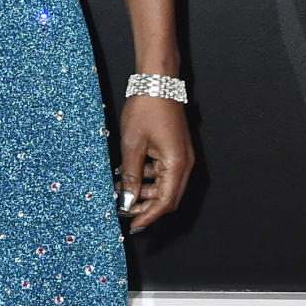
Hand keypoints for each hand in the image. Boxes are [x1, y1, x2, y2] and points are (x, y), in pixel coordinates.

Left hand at [116, 95, 193, 234]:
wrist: (157, 81)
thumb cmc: (147, 107)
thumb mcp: (132, 143)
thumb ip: (131, 175)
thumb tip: (128, 200)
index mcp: (176, 164)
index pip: (165, 202)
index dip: (148, 216)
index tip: (133, 225)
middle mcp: (184, 163)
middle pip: (168, 197)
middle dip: (146, 206)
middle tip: (123, 208)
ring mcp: (181, 156)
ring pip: (164, 185)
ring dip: (145, 190)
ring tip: (121, 189)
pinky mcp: (175, 149)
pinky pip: (163, 171)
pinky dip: (147, 176)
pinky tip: (129, 173)